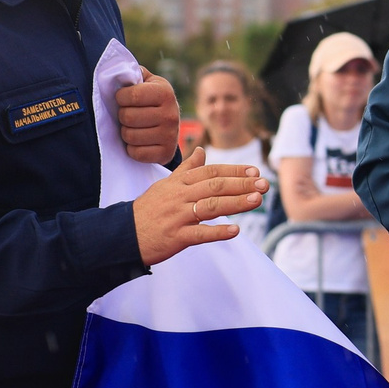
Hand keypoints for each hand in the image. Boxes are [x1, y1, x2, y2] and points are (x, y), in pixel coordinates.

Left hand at [114, 75, 182, 165]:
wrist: (169, 123)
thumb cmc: (149, 99)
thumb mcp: (146, 81)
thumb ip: (132, 73)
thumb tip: (116, 69)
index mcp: (165, 92)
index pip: (131, 96)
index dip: (120, 98)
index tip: (123, 98)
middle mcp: (171, 114)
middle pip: (128, 117)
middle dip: (122, 116)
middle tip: (128, 114)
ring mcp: (170, 135)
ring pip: (130, 136)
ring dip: (125, 132)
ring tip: (133, 127)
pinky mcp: (166, 153)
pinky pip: (136, 153)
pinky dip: (132, 149)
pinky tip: (138, 141)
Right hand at [132, 149, 268, 266]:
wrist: (123, 234)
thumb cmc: (148, 209)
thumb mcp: (165, 184)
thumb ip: (186, 168)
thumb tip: (202, 150)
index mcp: (179, 183)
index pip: (211, 172)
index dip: (234, 171)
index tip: (255, 171)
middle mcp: (179, 197)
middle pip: (214, 186)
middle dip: (241, 185)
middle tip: (265, 184)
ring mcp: (177, 216)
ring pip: (211, 206)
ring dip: (236, 203)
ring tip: (257, 200)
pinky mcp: (175, 237)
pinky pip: (199, 234)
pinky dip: (218, 232)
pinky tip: (235, 231)